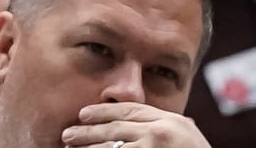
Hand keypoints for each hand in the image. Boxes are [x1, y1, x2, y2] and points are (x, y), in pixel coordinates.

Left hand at [62, 102, 211, 146]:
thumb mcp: (189, 136)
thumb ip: (168, 126)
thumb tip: (142, 120)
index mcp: (171, 121)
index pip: (130, 110)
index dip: (104, 111)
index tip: (83, 114)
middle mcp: (161, 133)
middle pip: (116, 128)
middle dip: (89, 131)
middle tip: (67, 134)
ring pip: (112, 147)